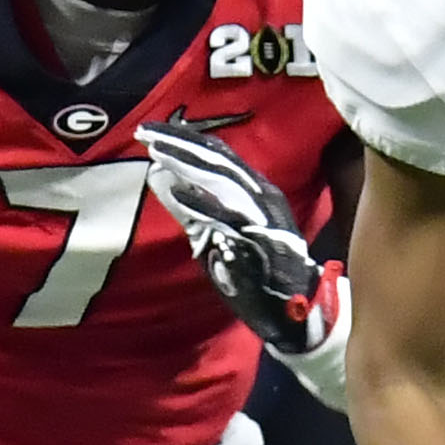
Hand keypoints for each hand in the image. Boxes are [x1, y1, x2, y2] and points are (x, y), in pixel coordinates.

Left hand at [135, 120, 339, 353]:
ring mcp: (263, 217)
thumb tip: (160, 178)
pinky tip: (177, 191)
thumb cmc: (260, 274)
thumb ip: (193, 208)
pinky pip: (229, 219)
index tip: (151, 132)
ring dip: (189, 164)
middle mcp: (263, 197)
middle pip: (219, 160)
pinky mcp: (261, 242)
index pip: (218, 156)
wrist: (299, 312)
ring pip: (224, 181)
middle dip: (181, 143)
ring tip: (157, 152)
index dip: (185, 140)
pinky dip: (203, 203)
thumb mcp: (220, 235)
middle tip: (146, 132)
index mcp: (256, 192)